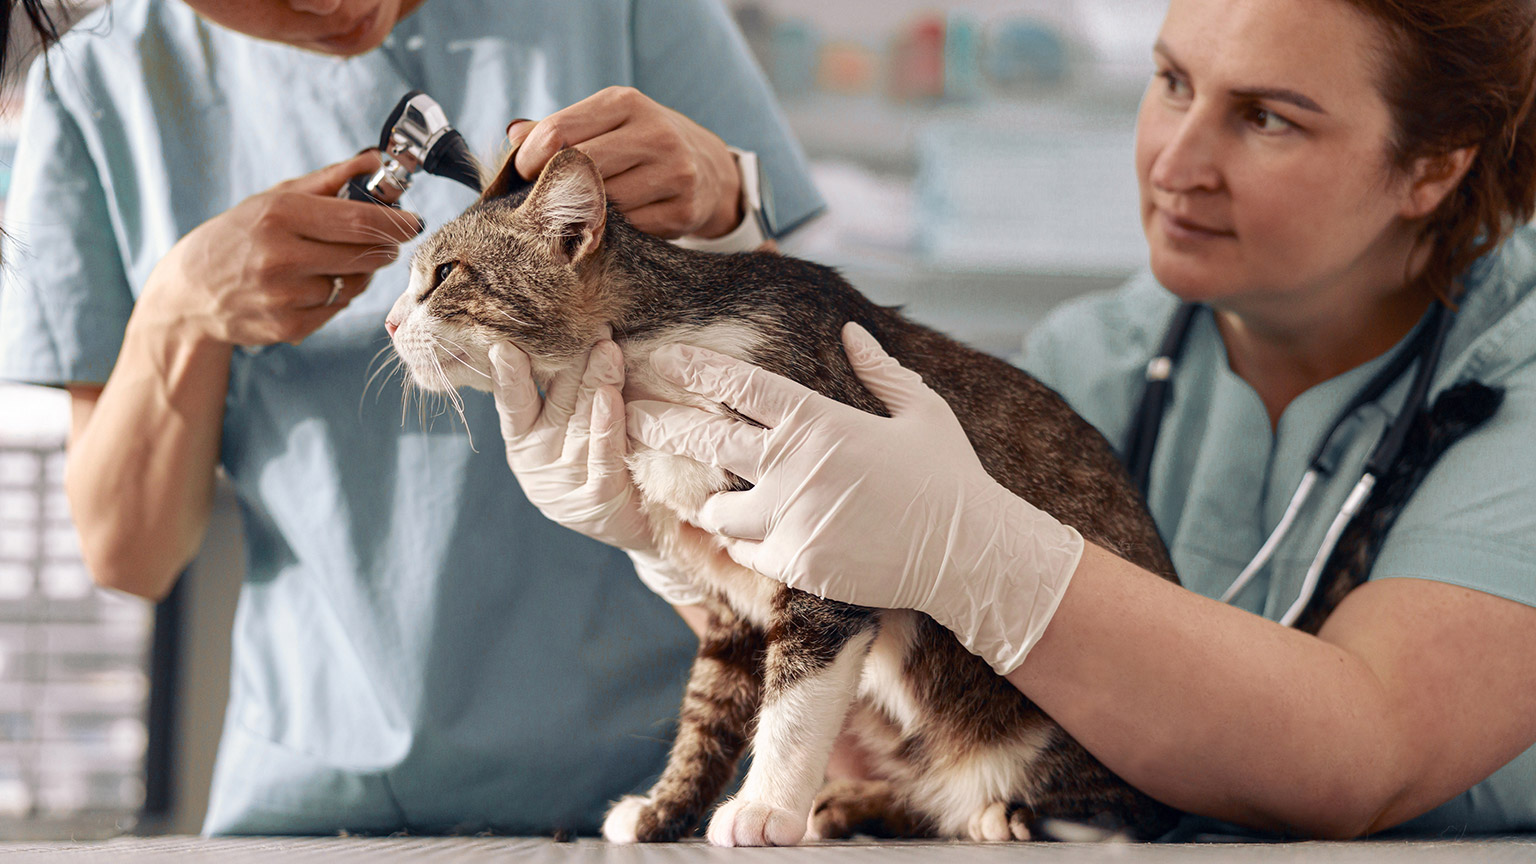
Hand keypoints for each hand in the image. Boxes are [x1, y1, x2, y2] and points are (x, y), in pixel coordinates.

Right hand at [141, 151, 423, 346]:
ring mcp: (284, 296)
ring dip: (359, 273)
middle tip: (385, 241)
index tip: (414, 221)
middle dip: (384, 247)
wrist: (189, 291)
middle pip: (364, 255)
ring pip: (355, 285)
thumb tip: (376, 160)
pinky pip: (338, 309)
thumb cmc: (239, 235)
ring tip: (339, 262)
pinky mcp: (288, 327)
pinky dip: (337, 296)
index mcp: (279, 216)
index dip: (394, 222)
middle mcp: (281, 257)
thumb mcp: (274, 198)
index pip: (358, 221)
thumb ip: (329, 179)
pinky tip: (316, 285)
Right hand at [490, 334, 704, 605]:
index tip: (504, 343)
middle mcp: (539, 460)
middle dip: (570, 359)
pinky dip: (606, 426)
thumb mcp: (570, 425)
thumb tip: (566, 329)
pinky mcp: (598, 500)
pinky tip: (609, 397)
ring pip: (580, 423)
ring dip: (594, 380)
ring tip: (605, 346)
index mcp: (524, 439)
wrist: (634, 522)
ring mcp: (567, 482)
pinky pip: (604, 456)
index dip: (507, 375)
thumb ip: (561, 388)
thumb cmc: (599, 460)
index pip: (512, 402)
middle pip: (555, 401)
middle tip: (582, 321)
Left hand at [506, 87, 741, 239]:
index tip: (524, 174)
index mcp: (626, 102)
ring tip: (575, 213)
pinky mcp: (682, 211)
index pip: (559, 132)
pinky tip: (609, 225)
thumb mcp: (605, 121)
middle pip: (580, 169)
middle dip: (553, 189)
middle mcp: (655, 134)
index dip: (530, 158)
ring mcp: (674, 173)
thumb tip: (514, 134)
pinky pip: (628, 230)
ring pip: (603, 204)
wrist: (708, 169)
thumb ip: (558, 127)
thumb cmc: (639, 143)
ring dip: (582, 214)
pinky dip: (611, 231)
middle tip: (542, 201)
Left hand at [625, 323, 1086, 673]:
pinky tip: (746, 538)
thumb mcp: (922, 411)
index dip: (696, 367)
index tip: (664, 358)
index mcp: (817, 421)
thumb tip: (851, 332)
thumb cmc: (948, 477)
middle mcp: (791, 467)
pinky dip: (744, 543)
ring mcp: (789, 519)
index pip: (739, 384)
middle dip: (659, 424)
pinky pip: (746, 551)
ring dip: (709, 501)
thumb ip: (881, 370)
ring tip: (695, 496)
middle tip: (629, 416)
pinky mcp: (795, 564)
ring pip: (715, 508)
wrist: (967, 553)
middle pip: (705, 437)